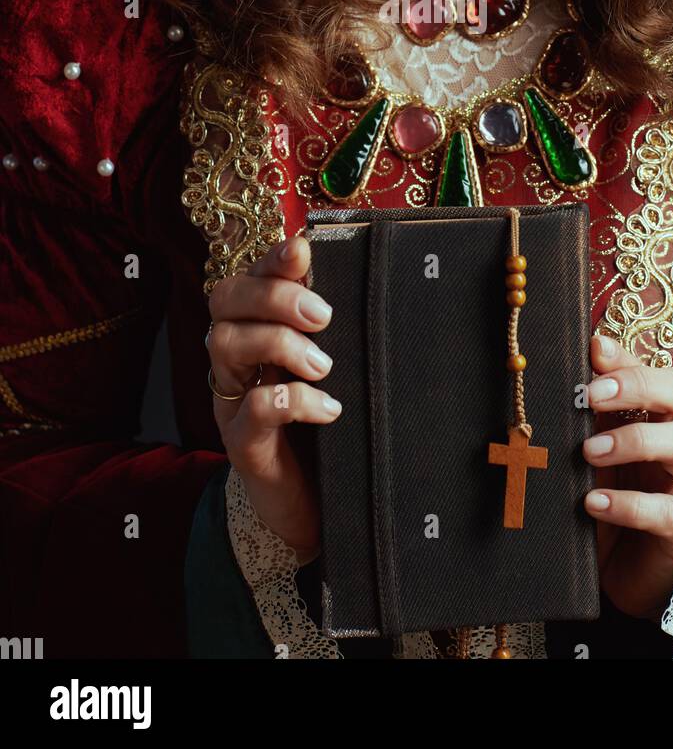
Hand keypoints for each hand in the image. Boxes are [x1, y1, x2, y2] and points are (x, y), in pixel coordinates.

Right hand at [206, 235, 340, 562]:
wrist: (313, 508)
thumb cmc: (327, 427)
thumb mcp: (334, 370)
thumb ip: (331, 330)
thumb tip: (361, 271)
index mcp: (257, 330)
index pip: (248, 277)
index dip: (270, 259)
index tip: (304, 250)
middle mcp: (236, 359)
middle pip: (224, 299)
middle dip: (274, 295)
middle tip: (324, 316)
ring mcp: (233, 399)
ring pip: (224, 343)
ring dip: (279, 342)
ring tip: (325, 366)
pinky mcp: (243, 444)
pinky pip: (250, 410)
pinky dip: (291, 401)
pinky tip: (328, 409)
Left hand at [582, 336, 672, 621]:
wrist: (623, 567)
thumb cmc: (609, 491)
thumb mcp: (596, 444)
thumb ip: (592, 407)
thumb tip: (578, 354)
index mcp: (658, 413)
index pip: (656, 369)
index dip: (629, 359)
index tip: (594, 350)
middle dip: (639, 385)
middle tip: (592, 395)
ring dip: (636, 441)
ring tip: (589, 451)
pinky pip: (666, 511)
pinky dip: (629, 505)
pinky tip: (594, 503)